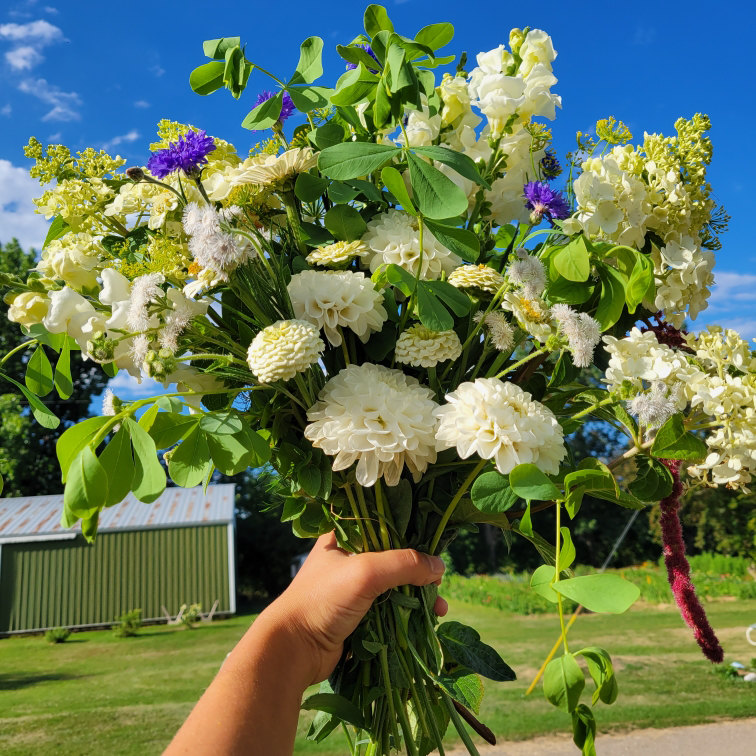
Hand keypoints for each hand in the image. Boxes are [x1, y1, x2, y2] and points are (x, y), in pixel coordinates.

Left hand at [262, 532, 447, 684]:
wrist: (294, 649)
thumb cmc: (323, 600)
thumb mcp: (365, 571)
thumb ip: (403, 564)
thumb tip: (439, 566)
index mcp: (343, 537)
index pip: (384, 525)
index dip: (411, 534)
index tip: (435, 546)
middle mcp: (349, 558)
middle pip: (394, 558)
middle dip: (420, 572)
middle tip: (438, 585)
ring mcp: (354, 589)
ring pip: (396, 587)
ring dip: (419, 597)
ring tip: (439, 610)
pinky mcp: (358, 615)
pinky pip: (391, 610)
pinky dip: (409, 615)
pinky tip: (426, 622)